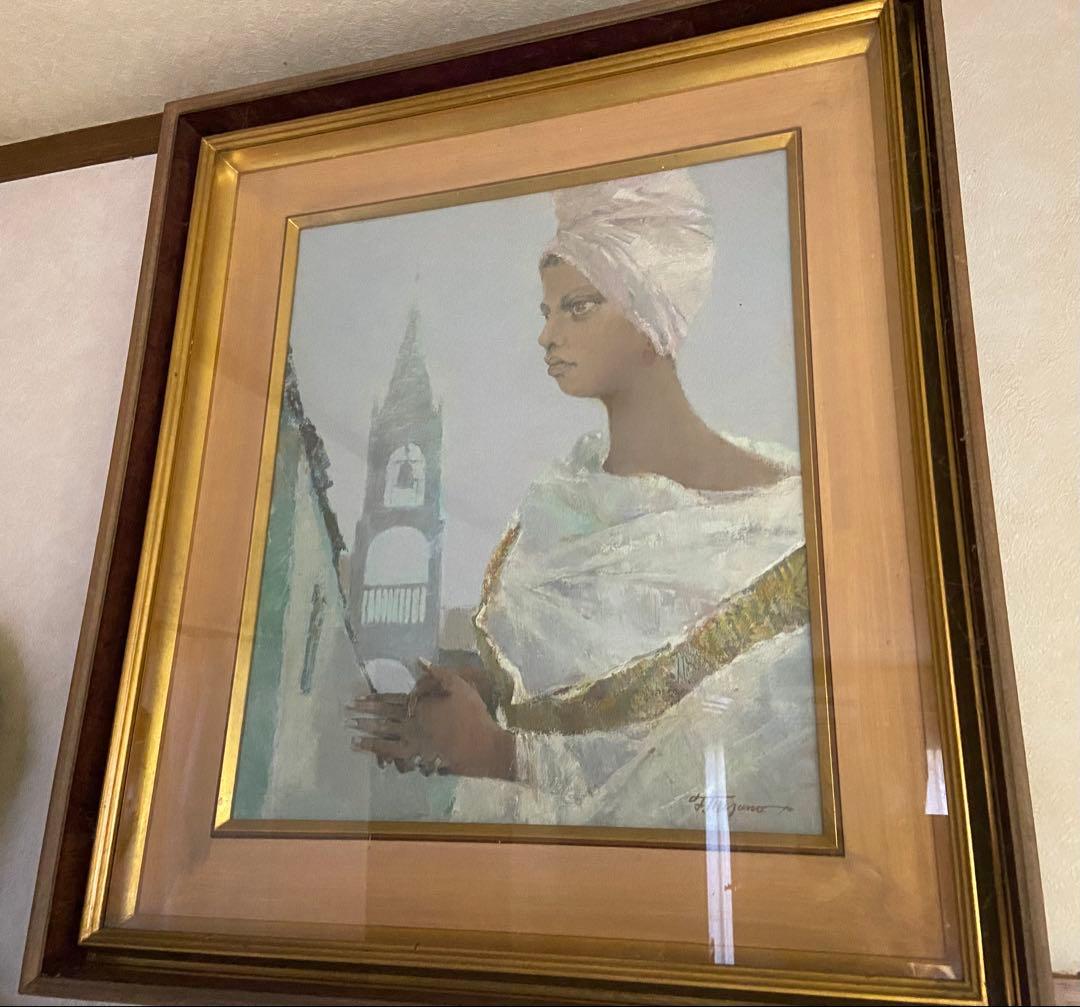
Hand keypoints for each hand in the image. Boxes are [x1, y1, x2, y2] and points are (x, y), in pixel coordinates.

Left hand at [347, 663, 515, 779]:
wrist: (483, 745)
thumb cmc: (472, 713)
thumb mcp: (458, 685)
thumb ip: (436, 673)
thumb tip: (418, 660)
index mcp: (420, 705)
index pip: (390, 700)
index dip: (372, 700)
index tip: (355, 700)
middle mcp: (412, 724)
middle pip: (383, 719)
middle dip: (363, 717)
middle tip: (346, 716)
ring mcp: (414, 742)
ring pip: (385, 740)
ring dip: (367, 738)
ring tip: (352, 737)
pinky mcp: (420, 757)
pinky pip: (396, 756)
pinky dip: (383, 755)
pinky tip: (374, 756)